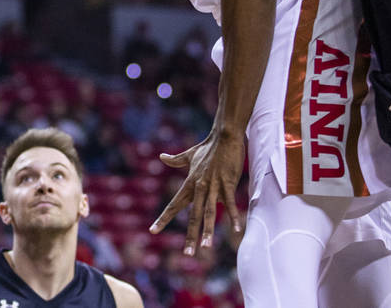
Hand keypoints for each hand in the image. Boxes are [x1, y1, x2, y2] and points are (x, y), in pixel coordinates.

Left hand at [149, 127, 244, 255]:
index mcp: (189, 183)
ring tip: (206, 247)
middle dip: (190, 235)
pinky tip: (237, 230)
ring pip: (210, 212)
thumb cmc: (208, 146)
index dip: (163, 218)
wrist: (224, 136)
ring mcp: (213, 185)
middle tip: (187, 253)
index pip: (174, 204)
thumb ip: (176, 160)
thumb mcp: (189, 154)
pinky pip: (230, 203)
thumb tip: (161, 157)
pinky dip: (233, 216)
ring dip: (208, 230)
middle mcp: (199, 187)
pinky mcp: (227, 182)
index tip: (152, 231)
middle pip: (193, 215)